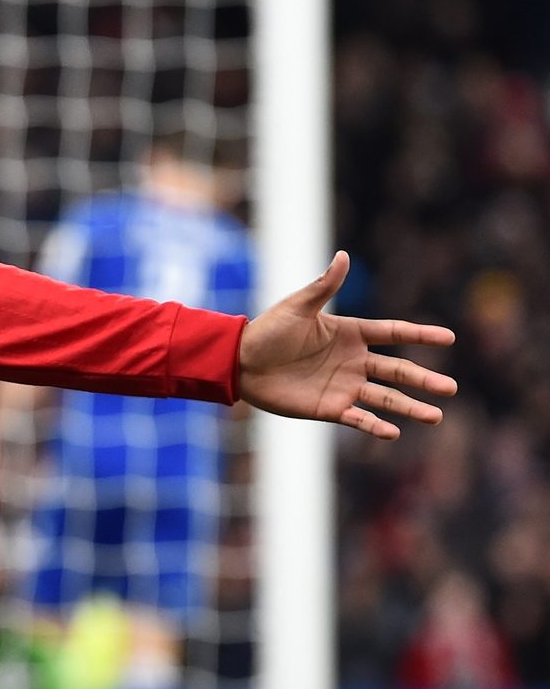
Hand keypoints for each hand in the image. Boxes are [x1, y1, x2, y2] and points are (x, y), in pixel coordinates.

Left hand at [237, 252, 454, 438]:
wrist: (239, 363)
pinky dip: (375, 426)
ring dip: (410, 408)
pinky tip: (393, 433)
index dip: (419, 335)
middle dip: (424, 380)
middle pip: (397, 371)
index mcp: (350, 333)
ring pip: (385, 398)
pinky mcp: (329, 408)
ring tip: (435, 417)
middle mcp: (353, 361)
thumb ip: (324, 286)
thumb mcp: (298, 306)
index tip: (448, 338)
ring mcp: (344, 386)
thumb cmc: (267, 331)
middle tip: (450, 389)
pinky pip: (358, 418)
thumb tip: (342, 255)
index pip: (392, 333)